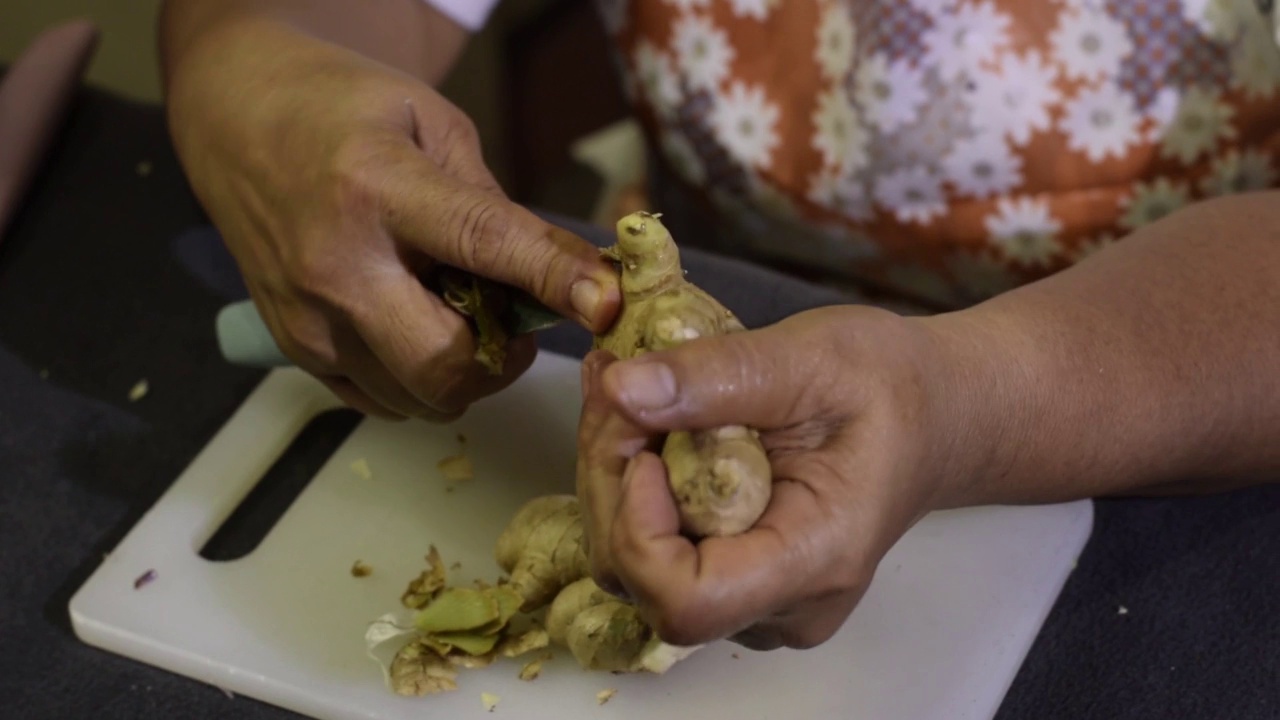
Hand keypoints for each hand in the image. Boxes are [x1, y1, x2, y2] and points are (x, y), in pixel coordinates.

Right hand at [167, 20, 619, 419]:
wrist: (235, 122)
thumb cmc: (343, 109)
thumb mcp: (430, 121)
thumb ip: (488, 201)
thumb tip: (555, 273)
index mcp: (376, 187)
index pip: (482, 244)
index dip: (554, 279)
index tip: (608, 304)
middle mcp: (336, 265)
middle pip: (444, 363)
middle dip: (503, 358)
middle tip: (515, 321)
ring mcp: (308, 319)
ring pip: (419, 398)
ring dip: (465, 373)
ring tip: (460, 317)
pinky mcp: (294, 350)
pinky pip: (383, 403)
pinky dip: (420, 383)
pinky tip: (418, 329)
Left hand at [576, 306, 980, 649]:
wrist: (931, 415)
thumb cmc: (891, 387)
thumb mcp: (812, 357)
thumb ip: (718, 375)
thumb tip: (621, 390)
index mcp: (815, 560)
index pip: (689, 601)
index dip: (639, 530)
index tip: (644, 446)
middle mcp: (781, 604)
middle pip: (642, 579)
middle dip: (610, 477)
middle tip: (617, 382)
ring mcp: (754, 598)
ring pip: (632, 563)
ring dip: (610, 471)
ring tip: (624, 386)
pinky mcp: (730, 574)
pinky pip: (651, 546)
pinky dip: (630, 479)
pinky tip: (640, 415)